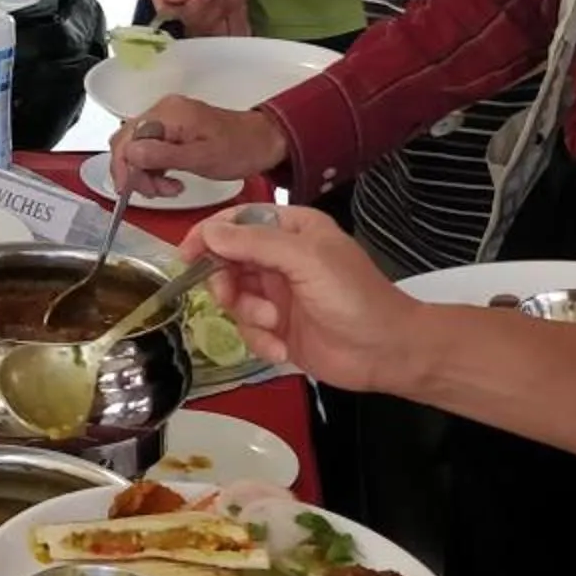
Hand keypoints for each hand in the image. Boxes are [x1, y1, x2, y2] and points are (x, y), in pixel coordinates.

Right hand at [111, 97, 288, 195]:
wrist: (264, 141)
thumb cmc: (241, 148)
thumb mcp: (202, 158)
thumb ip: (163, 156)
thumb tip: (130, 155)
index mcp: (168, 114)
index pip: (127, 140)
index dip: (126, 169)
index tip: (133, 191)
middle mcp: (162, 111)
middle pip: (126, 142)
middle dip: (134, 172)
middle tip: (155, 192)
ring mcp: (167, 119)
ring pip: (135, 147)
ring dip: (144, 173)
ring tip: (168, 188)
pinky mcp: (172, 129)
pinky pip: (149, 148)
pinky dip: (153, 168)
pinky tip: (170, 180)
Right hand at [180, 204, 422, 392]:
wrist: (387, 353)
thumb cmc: (355, 298)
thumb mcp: (306, 261)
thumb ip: (255, 243)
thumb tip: (209, 231)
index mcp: (293, 230)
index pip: (238, 221)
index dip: (210, 235)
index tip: (187, 254)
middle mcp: (282, 258)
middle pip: (228, 260)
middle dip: (226, 282)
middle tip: (229, 297)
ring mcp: (279, 294)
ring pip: (233, 297)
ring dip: (248, 314)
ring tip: (273, 324)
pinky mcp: (278, 328)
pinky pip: (247, 329)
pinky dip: (260, 340)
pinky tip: (282, 348)